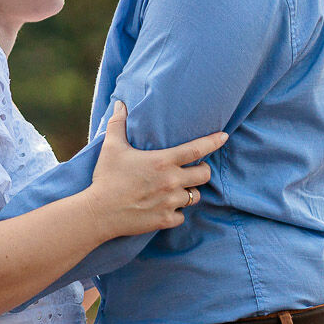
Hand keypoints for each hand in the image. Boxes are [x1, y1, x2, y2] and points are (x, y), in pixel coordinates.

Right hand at [83, 101, 226, 240]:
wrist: (99, 213)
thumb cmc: (106, 177)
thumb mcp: (112, 147)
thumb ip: (118, 123)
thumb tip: (120, 103)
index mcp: (163, 161)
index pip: (197, 149)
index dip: (213, 141)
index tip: (224, 136)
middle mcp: (171, 181)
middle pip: (204, 174)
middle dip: (202, 170)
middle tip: (194, 169)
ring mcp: (170, 202)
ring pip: (195, 196)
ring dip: (190, 191)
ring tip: (179, 188)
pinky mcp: (165, 220)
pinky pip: (182, 215)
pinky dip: (177, 211)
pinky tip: (167, 206)